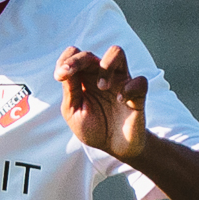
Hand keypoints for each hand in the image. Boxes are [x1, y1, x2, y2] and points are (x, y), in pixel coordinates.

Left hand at [56, 44, 151, 163]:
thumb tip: (63, 70)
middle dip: (78, 61)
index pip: (75, 56)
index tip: (59, 75)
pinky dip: (129, 88)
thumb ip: (70, 91)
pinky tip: (121, 100)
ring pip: (116, 52)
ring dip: (106, 65)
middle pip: (91, 54)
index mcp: (83, 79)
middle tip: (68, 74)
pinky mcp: (137, 93)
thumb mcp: (73, 112)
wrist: (115, 147)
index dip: (66, 60)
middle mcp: (101, 75)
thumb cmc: (93, 128)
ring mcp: (120, 81)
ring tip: (101, 86)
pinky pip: (139, 80)